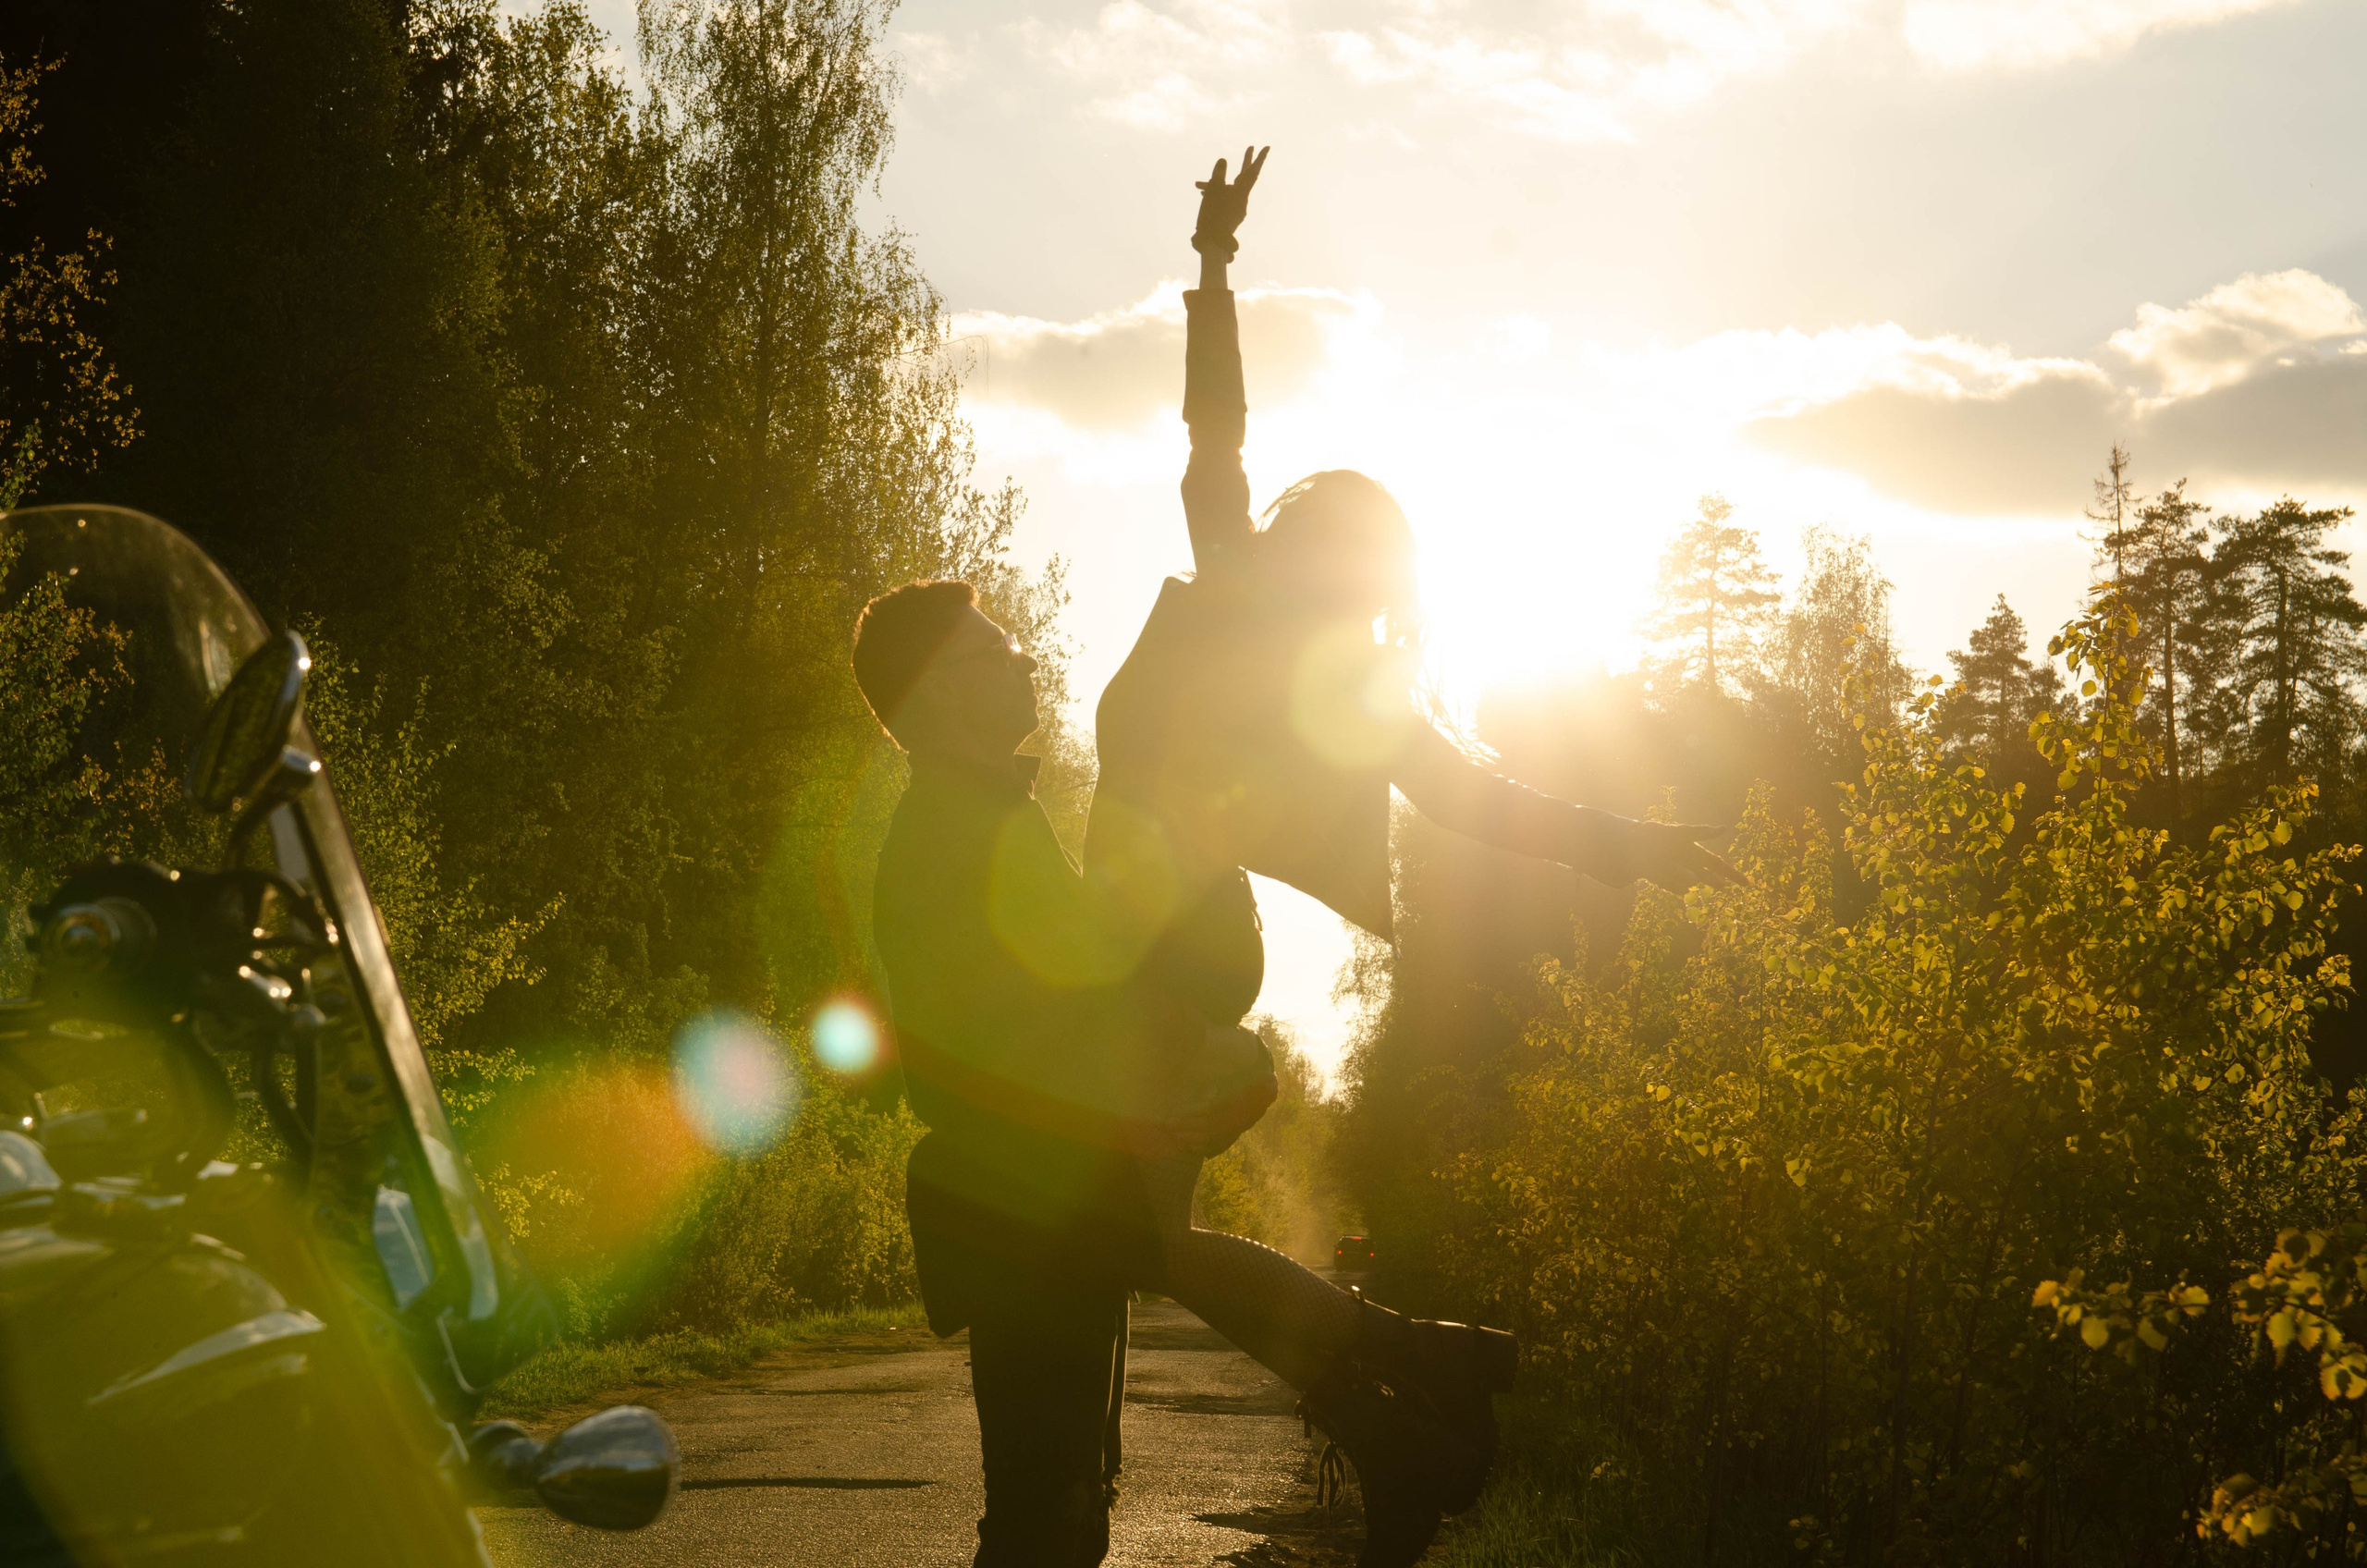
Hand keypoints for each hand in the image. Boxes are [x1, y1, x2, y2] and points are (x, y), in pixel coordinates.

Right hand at [1193, 145, 1268, 258]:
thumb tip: (1223, 161)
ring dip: (1216, 186)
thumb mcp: (1213, 190)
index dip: (1260, 159)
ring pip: (1228, 191)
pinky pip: (1225, 201)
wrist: (1212, 243)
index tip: (1266, 147)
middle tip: (1250, 148)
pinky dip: (1216, 196)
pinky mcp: (1231, 218)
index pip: (1253, 172)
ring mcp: (1237, 210)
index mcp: (1241, 193)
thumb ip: (1218, 173)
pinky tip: (1204, 196)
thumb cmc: (1213, 215)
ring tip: (1199, 186)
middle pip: (1244, 177)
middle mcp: (1242, 200)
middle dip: (1245, 162)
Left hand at [1623, 822, 1745, 892]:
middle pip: (1709, 878)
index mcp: (1698, 854)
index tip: (1748, 884)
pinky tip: (1658, 869)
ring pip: (1689, 882)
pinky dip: (1668, 879)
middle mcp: (1692, 867)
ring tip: (1667, 862)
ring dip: (1680, 874)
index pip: (1720, 866)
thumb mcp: (1681, 831)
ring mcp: (1680, 877)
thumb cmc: (1659, 835)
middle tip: (1721, 886)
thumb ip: (1702, 832)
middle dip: (1715, 882)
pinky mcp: (1668, 884)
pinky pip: (1674, 886)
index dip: (1734, 875)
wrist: (1632, 846)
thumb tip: (1724, 828)